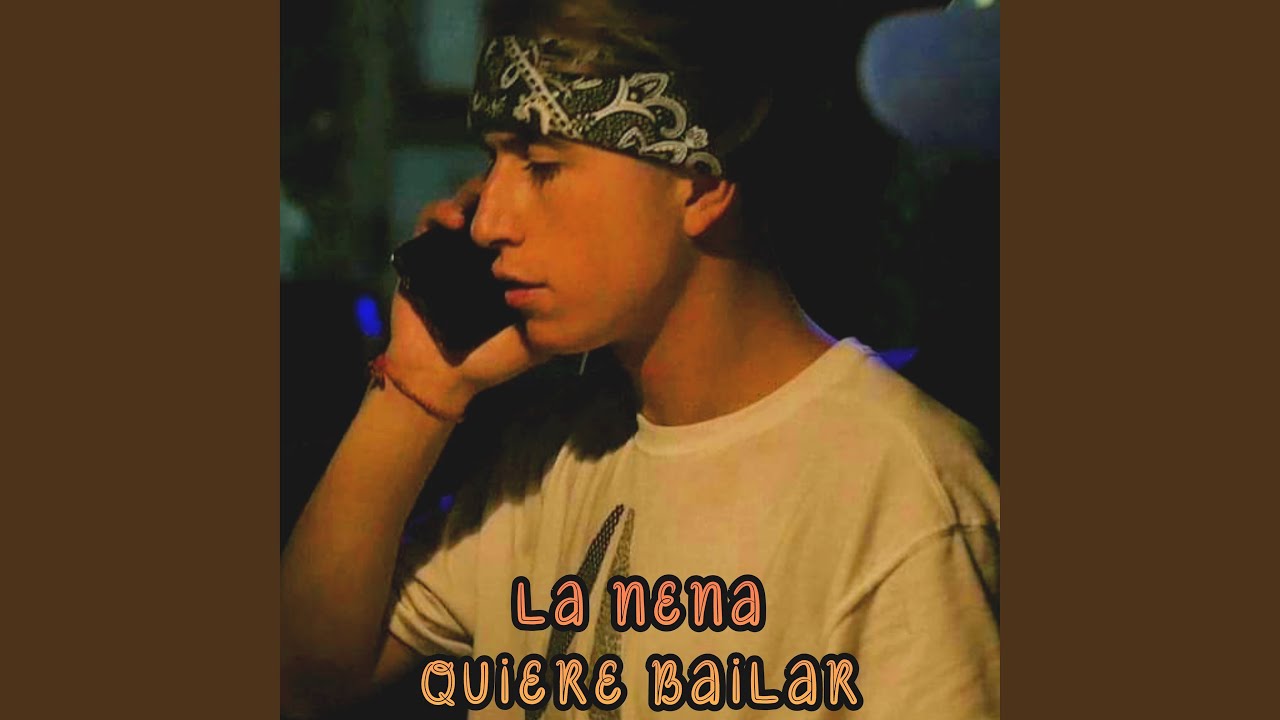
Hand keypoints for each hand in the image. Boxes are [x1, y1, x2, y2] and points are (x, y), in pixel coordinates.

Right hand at [385, 177, 547, 413]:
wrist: (443, 375)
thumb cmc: (493, 359)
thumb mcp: (538, 340)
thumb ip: (558, 318)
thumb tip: (594, 295)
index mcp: (515, 267)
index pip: (529, 225)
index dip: (539, 208)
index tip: (552, 202)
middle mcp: (487, 253)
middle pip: (500, 206)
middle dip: (509, 192)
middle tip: (519, 192)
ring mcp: (456, 248)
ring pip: (469, 204)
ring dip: (477, 195)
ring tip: (486, 202)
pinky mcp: (425, 250)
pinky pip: (431, 219)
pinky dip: (442, 212)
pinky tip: (454, 220)